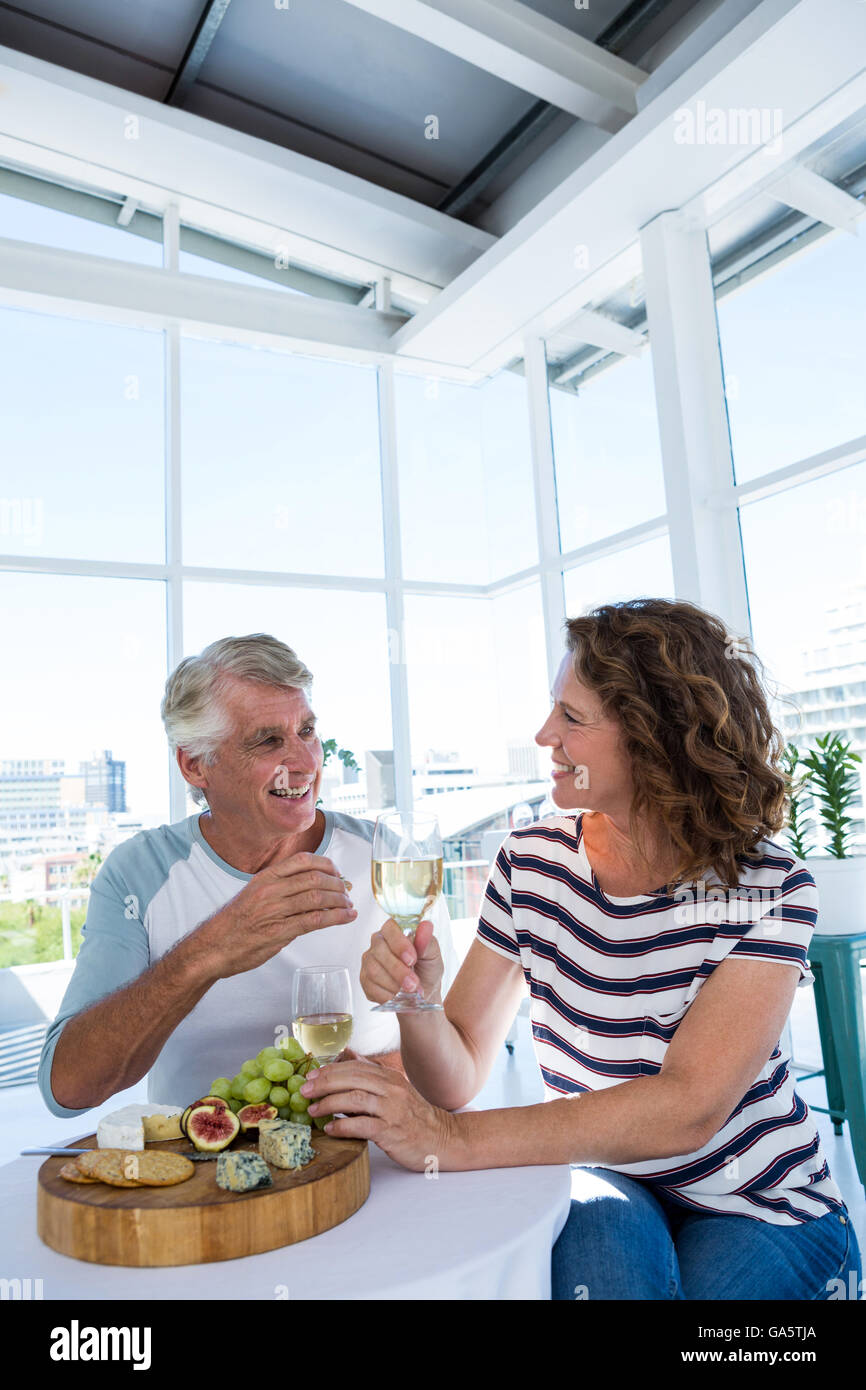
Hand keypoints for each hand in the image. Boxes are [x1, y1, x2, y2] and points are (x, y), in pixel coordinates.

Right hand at [193, 852, 356, 979]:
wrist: (212, 947)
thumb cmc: (234, 923)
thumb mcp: (253, 895)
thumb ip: (280, 889)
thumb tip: (312, 887)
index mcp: (264, 877)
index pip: (302, 860)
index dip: (326, 864)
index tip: (337, 872)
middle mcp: (269, 890)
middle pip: (314, 878)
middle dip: (337, 884)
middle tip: (347, 892)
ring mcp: (273, 911)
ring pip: (317, 898)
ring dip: (340, 901)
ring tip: (349, 906)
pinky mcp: (278, 932)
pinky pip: (314, 920)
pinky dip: (335, 917)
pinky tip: (346, 917)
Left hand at [300, 1057, 453, 1171]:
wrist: (442, 1139)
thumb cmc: (414, 1116)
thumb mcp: (395, 1088)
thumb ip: (371, 1072)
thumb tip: (347, 1053)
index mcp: (390, 1077)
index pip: (355, 1067)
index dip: (330, 1070)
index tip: (311, 1077)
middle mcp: (392, 1089)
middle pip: (352, 1079)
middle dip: (324, 1083)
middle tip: (305, 1090)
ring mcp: (392, 1110)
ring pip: (354, 1099)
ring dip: (329, 1104)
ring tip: (313, 1110)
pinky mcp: (392, 1132)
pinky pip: (362, 1126)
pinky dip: (342, 1127)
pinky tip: (330, 1129)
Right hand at [360, 917, 442, 1003]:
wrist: (422, 996)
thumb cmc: (427, 971)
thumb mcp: (433, 956)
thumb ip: (427, 942)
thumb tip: (426, 926)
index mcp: (395, 931)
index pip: (390, 929)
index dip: (399, 944)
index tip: (412, 959)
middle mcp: (378, 943)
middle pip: (380, 952)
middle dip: (398, 971)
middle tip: (414, 984)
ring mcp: (369, 961)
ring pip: (374, 971)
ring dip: (394, 984)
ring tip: (409, 991)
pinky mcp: (365, 979)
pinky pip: (370, 987)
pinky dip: (387, 995)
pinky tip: (398, 996)